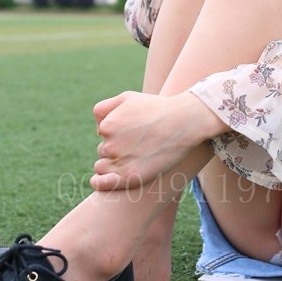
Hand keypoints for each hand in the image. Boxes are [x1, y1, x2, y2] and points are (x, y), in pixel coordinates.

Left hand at [90, 91, 224, 191]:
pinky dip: (99, 183)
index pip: (102, 132)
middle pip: (103, 150)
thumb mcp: (127, 98)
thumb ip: (104, 109)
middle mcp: (110, 145)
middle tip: (140, 145)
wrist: (184, 122)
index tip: (133, 131)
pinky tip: (98, 181)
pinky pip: (102, 183)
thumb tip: (97, 129)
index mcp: (107, 126)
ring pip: (104, 166)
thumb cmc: (157, 108)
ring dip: (113, 164)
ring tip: (136, 157)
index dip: (117, 132)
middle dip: (116, 148)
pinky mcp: (130, 177)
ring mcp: (120, 162)